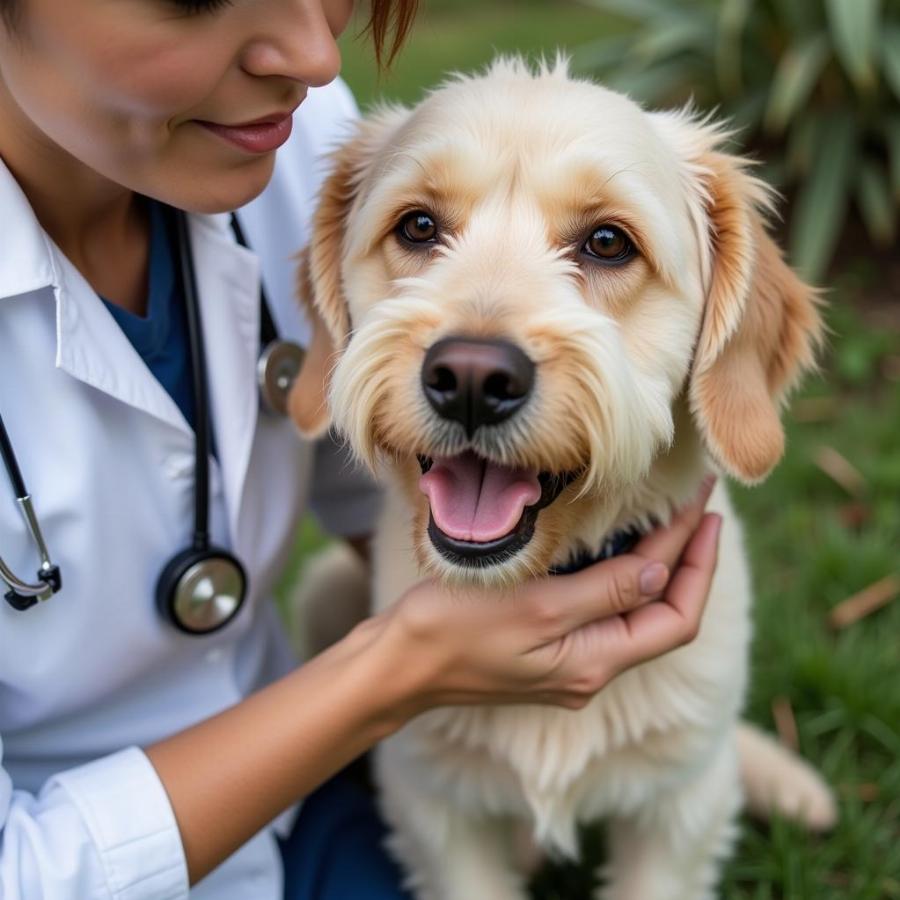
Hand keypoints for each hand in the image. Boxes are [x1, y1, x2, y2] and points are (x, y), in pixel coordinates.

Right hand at [378, 476, 721, 715]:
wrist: (397, 665)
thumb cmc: (454, 632)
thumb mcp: (535, 607)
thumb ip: (604, 592)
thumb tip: (664, 572)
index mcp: (593, 662)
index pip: (674, 615)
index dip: (696, 563)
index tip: (704, 510)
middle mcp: (590, 668)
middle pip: (661, 615)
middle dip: (688, 561)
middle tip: (700, 507)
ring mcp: (568, 661)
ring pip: (634, 613)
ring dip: (660, 568)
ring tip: (676, 523)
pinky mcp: (547, 648)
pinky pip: (604, 612)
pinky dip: (623, 577)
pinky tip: (622, 549)